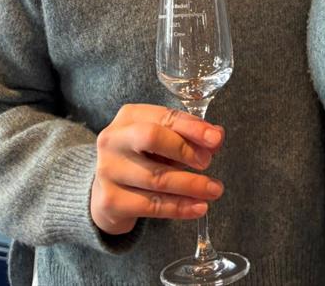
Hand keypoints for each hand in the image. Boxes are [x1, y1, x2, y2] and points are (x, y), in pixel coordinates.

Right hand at [91, 103, 224, 234]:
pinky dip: (179, 207)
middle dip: (185, 150)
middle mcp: (113, 139)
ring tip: (214, 190)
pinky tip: (198, 208)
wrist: (107, 193)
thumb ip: (191, 137)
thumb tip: (217, 136)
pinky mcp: (110, 201)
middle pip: (152, 138)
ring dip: (191, 185)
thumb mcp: (165, 143)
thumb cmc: (142, 159)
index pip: (164, 116)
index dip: (192, 127)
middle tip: (208, 162)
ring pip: (156, 177)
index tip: (216, 138)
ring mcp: (108, 170)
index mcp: (129, 116)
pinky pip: (151, 205)